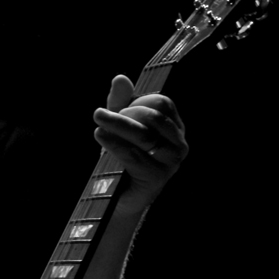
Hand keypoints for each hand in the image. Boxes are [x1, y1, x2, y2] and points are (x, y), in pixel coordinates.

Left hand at [94, 75, 187, 214]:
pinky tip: (100, 136)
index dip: (137, 100)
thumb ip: (120, 104)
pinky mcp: (157, 177)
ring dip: (117, 124)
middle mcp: (179, 145)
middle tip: (100, 115)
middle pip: (154, 115)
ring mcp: (171, 162)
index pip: (163, 102)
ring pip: (144, 134)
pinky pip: (133, 154)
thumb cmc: (121, 160)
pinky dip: (114, 143)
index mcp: (175, 129)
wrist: (119, 199)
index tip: (116, 108)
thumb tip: (119, 78)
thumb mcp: (120, 129)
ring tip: (99, 121)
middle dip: (124, 112)